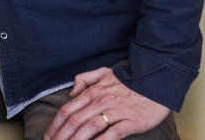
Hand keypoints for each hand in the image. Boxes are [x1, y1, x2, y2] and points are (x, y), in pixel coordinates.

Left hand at [43, 68, 169, 139]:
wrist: (156, 80)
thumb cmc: (128, 80)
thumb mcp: (103, 72)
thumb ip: (84, 79)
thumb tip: (71, 92)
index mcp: (92, 92)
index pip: (68, 110)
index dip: (55, 125)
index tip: (48, 136)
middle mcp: (100, 101)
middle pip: (76, 121)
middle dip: (62, 136)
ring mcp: (116, 112)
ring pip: (90, 128)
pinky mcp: (131, 122)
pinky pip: (113, 133)